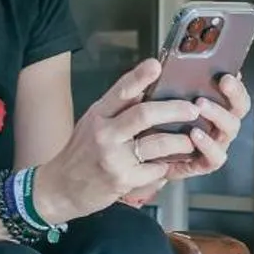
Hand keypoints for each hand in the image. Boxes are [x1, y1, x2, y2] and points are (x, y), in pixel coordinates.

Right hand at [30, 59, 196, 224]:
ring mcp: (113, 158)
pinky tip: (167, 165)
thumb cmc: (81, 153)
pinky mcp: (122, 180)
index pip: (121, 91)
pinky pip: (154, 169)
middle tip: (193, 109)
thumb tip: (146, 88)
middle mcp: (104, 133)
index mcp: (98, 114)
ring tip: (190, 140)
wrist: (60, 188)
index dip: (140, 76)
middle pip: (144, 114)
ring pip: (156, 144)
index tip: (156, 65)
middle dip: (174, 110)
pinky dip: (164, 166)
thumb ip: (117, 108)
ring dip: (179, 142)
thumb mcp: (93, 123)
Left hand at [159, 73, 250, 182]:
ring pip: (230, 130)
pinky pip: (215, 157)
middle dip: (234, 94)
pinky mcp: (204, 164)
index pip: (235, 94)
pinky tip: (194, 134)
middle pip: (239, 110)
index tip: (228, 73)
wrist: (143, 156)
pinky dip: (208, 145)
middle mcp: (220, 125)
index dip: (236, 84)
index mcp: (215, 107)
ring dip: (218, 115)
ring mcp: (215, 144)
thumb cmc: (155, 122)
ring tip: (201, 105)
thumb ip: (166, 82)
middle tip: (222, 82)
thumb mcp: (158, 98)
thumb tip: (159, 62)